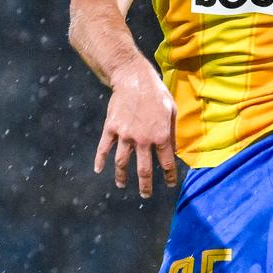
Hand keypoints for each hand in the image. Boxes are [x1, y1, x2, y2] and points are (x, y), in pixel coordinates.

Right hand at [93, 66, 178, 197]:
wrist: (133, 77)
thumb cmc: (156, 92)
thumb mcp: (172, 110)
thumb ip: (173, 132)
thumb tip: (174, 151)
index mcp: (161, 136)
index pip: (166, 163)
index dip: (169, 176)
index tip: (169, 184)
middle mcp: (143, 140)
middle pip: (144, 170)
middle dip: (145, 185)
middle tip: (145, 194)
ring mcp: (125, 135)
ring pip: (122, 162)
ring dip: (122, 176)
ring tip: (121, 184)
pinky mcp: (111, 128)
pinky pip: (104, 148)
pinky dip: (100, 160)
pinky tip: (98, 170)